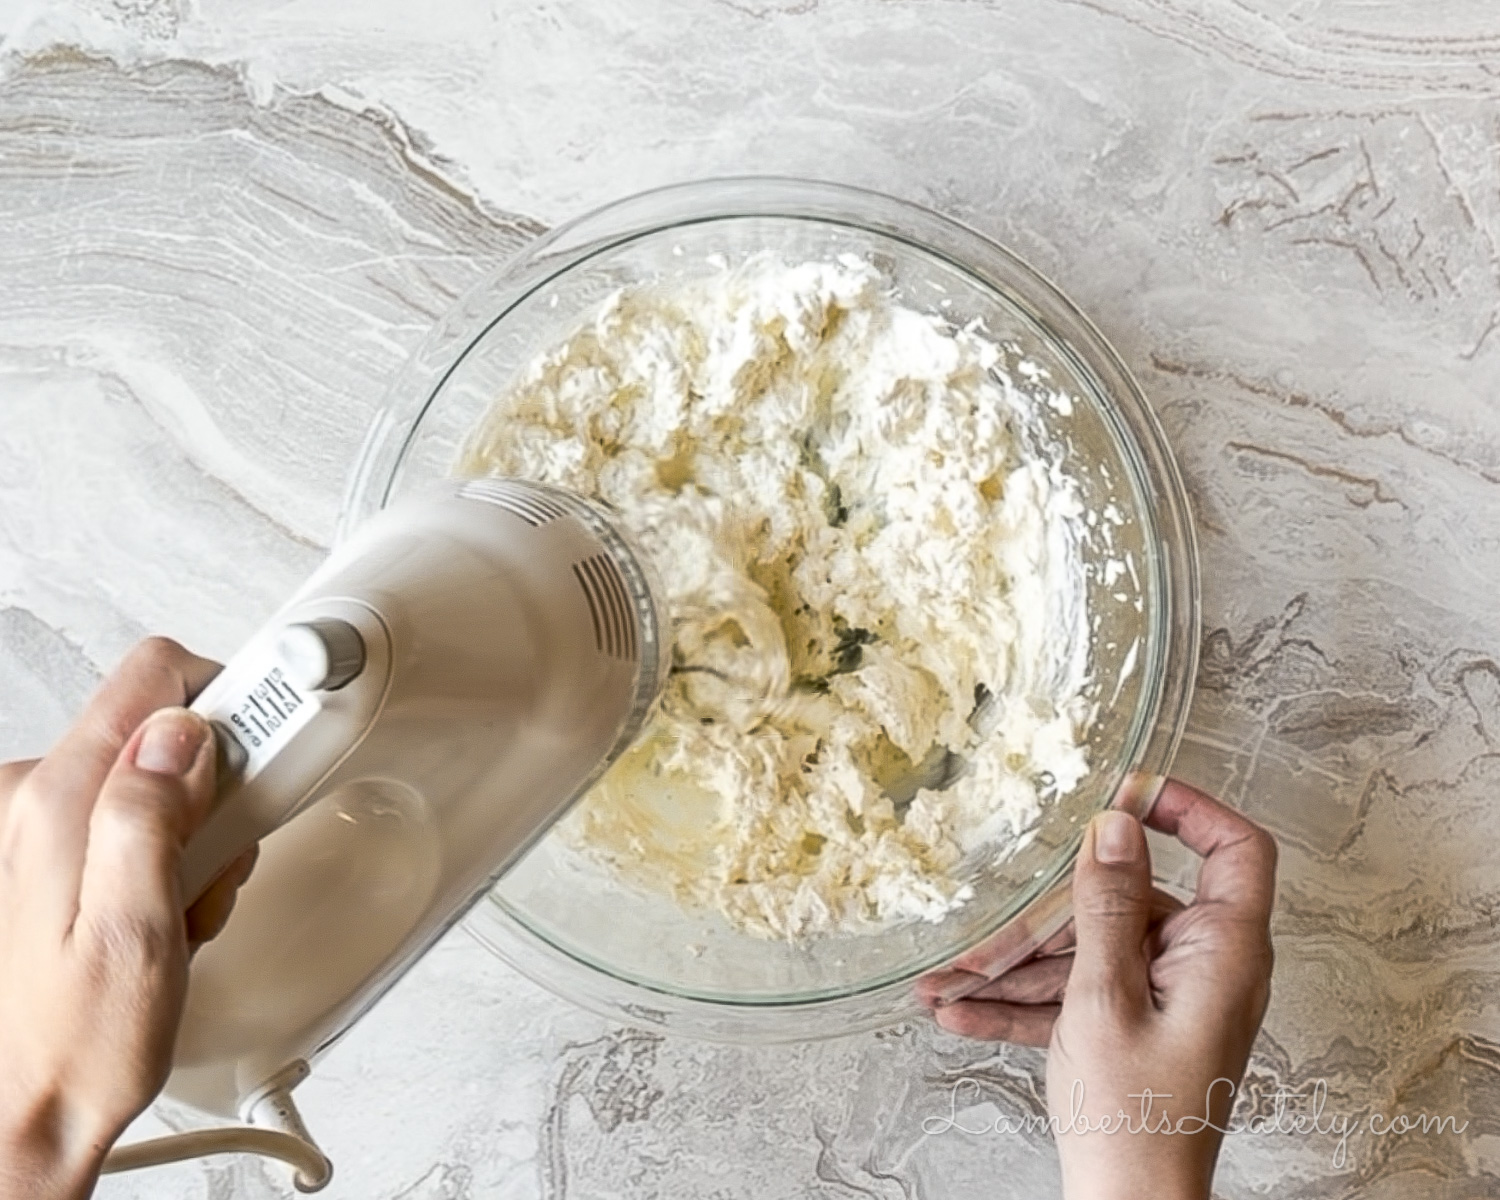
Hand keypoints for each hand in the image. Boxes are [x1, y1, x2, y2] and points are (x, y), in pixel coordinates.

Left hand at [0, 638, 256, 1199]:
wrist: (21, 1116)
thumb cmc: (75, 1047)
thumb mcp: (133, 935)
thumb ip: (149, 819)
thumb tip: (180, 735)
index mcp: (53, 803)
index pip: (157, 678)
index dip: (233, 699)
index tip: (273, 742)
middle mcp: (31, 800)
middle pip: (164, 728)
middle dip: (219, 783)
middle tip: (226, 857)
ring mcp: (36, 826)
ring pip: (155, 774)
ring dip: (196, 826)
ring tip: (190, 902)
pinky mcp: (49, 852)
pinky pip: (132, 812)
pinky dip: (167, 847)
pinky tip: (166, 905)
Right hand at [925, 780, 1276, 1199]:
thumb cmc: (1134, 1121)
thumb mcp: (1105, 998)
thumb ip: (1110, 906)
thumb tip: (1116, 826)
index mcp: (1224, 953)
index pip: (1236, 849)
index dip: (1189, 808)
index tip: (1126, 791)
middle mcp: (1205, 969)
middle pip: (1129, 905)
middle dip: (1046, 917)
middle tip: (985, 923)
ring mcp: (1170, 999)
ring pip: (1091, 952)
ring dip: (1016, 968)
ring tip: (948, 980)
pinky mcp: (1138, 1028)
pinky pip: (1080, 994)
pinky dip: (1026, 1003)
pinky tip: (963, 1013)